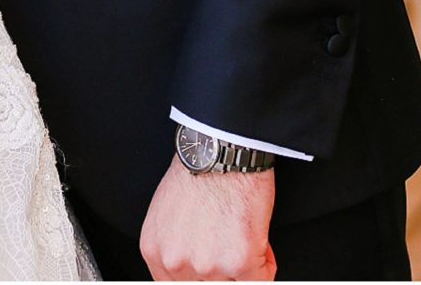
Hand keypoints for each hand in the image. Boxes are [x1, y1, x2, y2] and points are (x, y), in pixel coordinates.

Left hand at [140, 157, 275, 279]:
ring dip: (246, 265)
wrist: (220, 148)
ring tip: (242, 234)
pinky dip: (265, 261)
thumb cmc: (198, 170)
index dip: (202, 277)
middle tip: (231, 247)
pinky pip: (260, 279)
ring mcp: (206, 266)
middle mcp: (176, 263)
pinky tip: (256, 237)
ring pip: (235, 283)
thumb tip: (191, 268)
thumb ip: (174, 246)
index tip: (216, 269)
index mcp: (155, 251)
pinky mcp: (238, 262)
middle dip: (225, 271)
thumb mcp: (168, 213)